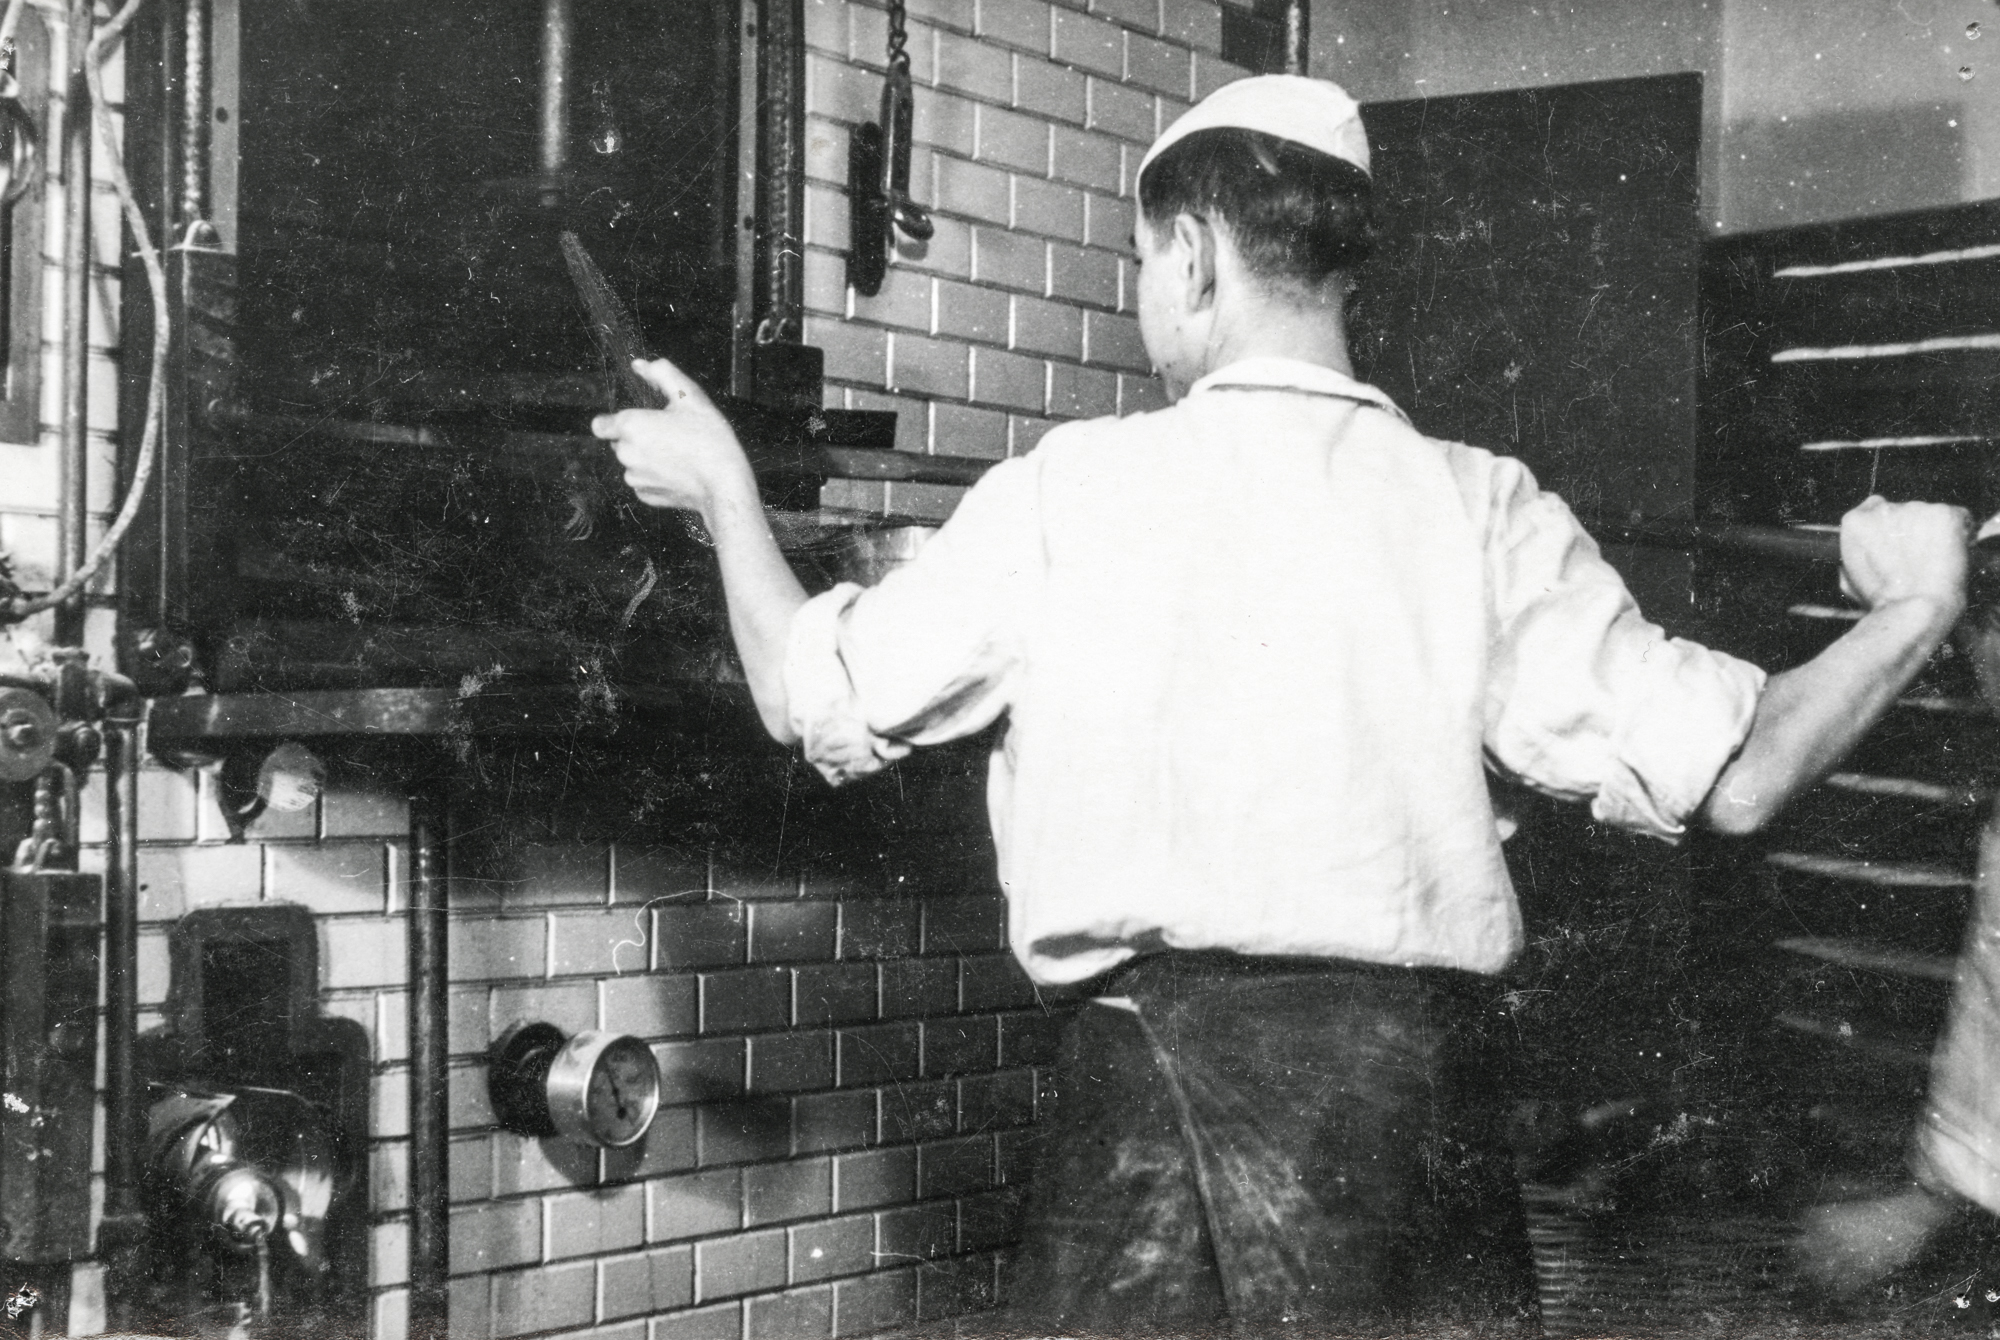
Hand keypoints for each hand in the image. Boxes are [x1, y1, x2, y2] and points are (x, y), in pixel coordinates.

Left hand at [590, 358, 754, 515]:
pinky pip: (644, 480)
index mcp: (630, 426)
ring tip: (678, 452)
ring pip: (632, 461)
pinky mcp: (646, 495)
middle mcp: (626, 453)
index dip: (614, 420)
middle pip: (620, 441)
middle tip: (670, 433)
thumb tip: (641, 366)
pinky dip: (656, 475)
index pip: (600, 424)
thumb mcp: (690, 396)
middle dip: (639, 436)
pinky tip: (678, 469)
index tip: (637, 421)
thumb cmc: (709, 440)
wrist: (725, 485)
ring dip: (647, 456)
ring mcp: (635, 477)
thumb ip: (661, 373)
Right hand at [1838, 494, 1969, 613]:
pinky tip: (1950, 556)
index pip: (1874, 509)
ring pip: (1929, 516)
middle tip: (1917, 558)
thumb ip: (1857, 555)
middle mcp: (1883, 509)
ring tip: (1933, 562)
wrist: (1914, 606)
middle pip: (1903, 511)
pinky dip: (1958, 535)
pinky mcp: (1945, 514)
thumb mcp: (1849, 579)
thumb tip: (1868, 552)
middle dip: (1911, 530)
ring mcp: (1916, 508)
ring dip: (1933, 533)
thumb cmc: (1882, 601)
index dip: (1887, 527)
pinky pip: (1958, 519)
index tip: (1896, 542)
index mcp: (1856, 521)